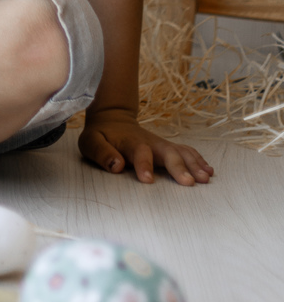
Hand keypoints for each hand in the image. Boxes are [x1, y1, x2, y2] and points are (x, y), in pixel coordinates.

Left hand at [79, 107, 213, 186]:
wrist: (113, 118)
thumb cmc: (101, 135)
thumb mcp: (91, 142)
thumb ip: (102, 153)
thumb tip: (116, 166)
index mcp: (129, 142)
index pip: (139, 152)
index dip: (143, 165)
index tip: (148, 180)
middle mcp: (149, 142)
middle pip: (167, 152)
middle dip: (178, 167)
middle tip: (190, 183)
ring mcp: (161, 144)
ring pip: (181, 152)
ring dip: (194, 164)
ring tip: (206, 178)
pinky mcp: (168, 147)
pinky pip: (186, 151)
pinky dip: (198, 160)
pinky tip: (209, 171)